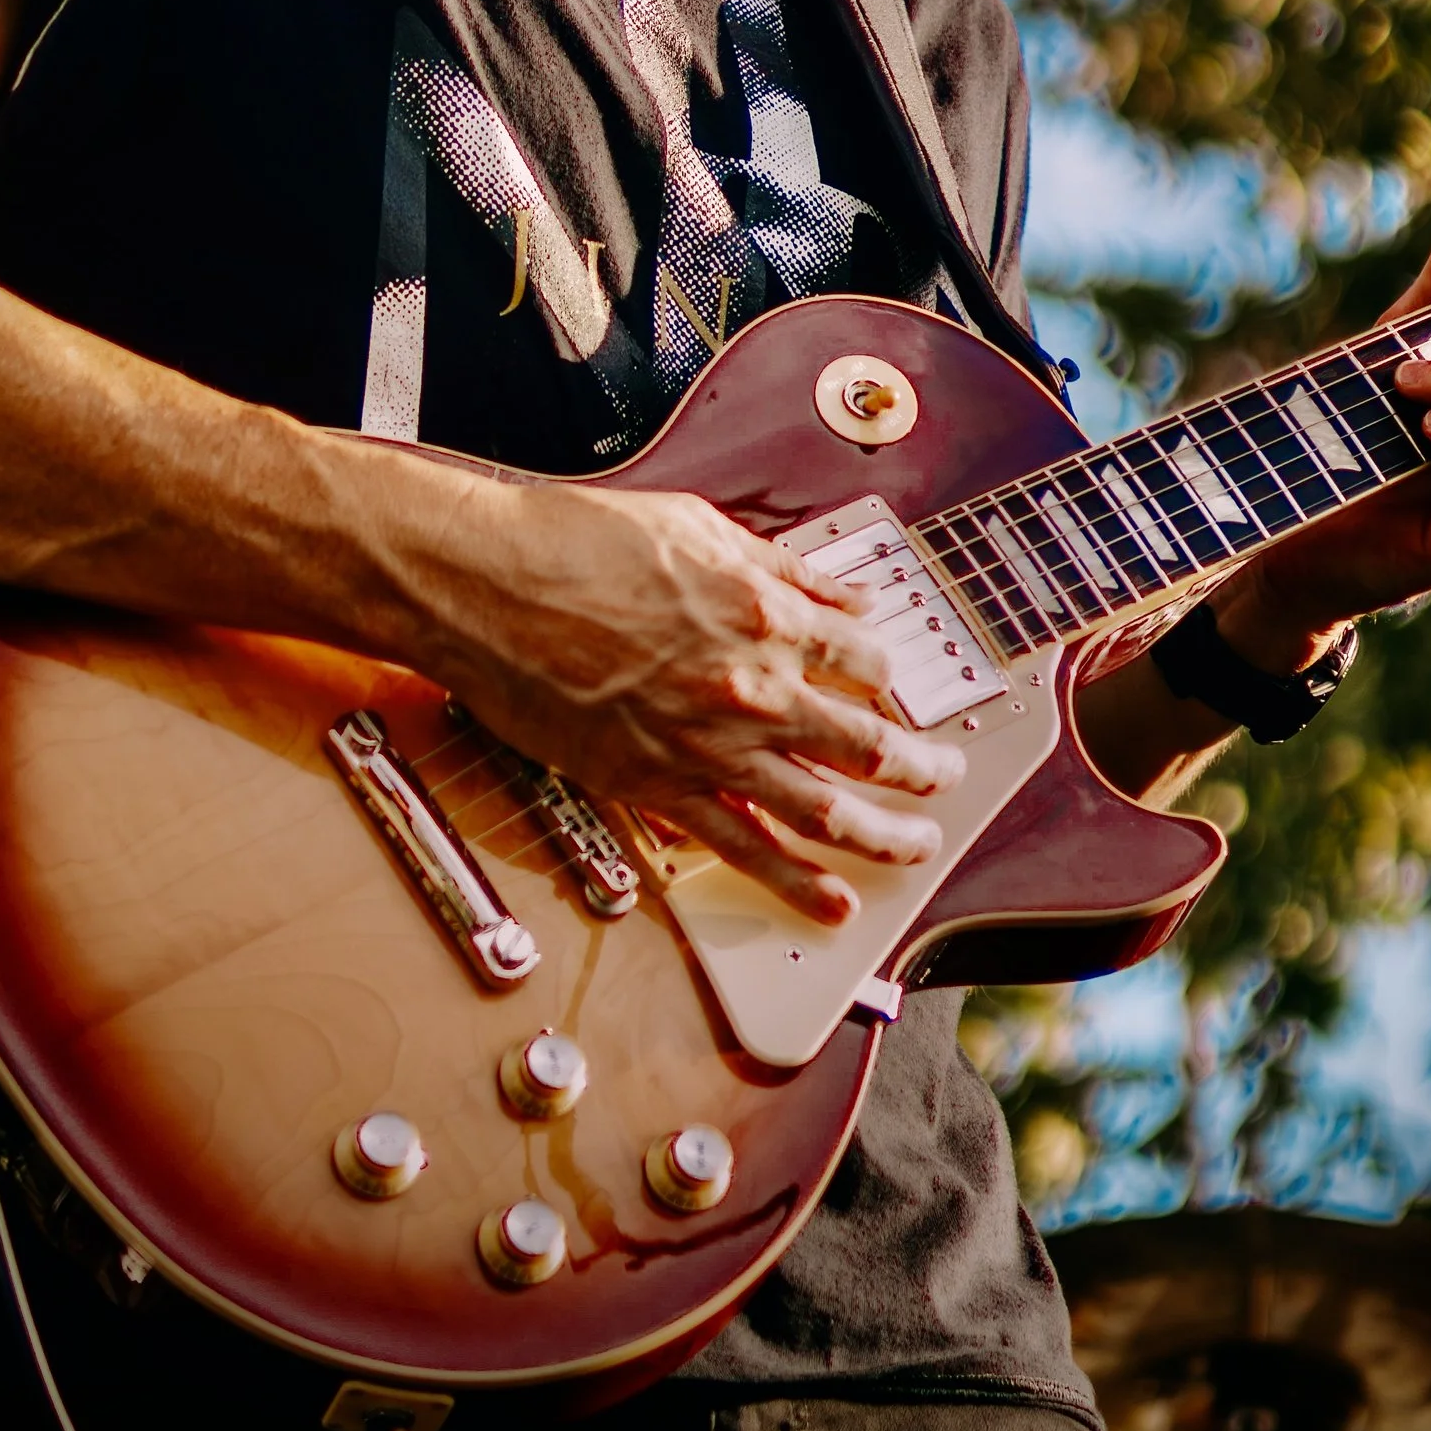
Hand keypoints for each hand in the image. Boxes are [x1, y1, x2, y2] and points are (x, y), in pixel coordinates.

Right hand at [388, 473, 961, 927]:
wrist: (485, 585)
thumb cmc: (575, 544)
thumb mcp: (700, 529)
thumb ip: (783, 569)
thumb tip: (842, 596)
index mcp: (767, 613)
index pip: (865, 659)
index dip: (891, 679)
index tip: (898, 693)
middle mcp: (751, 686)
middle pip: (866, 745)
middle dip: (919, 771)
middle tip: (944, 781)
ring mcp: (707, 745)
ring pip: (822, 810)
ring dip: (881, 836)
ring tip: (914, 851)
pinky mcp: (656, 788)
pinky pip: (742, 848)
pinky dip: (794, 882)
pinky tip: (829, 902)